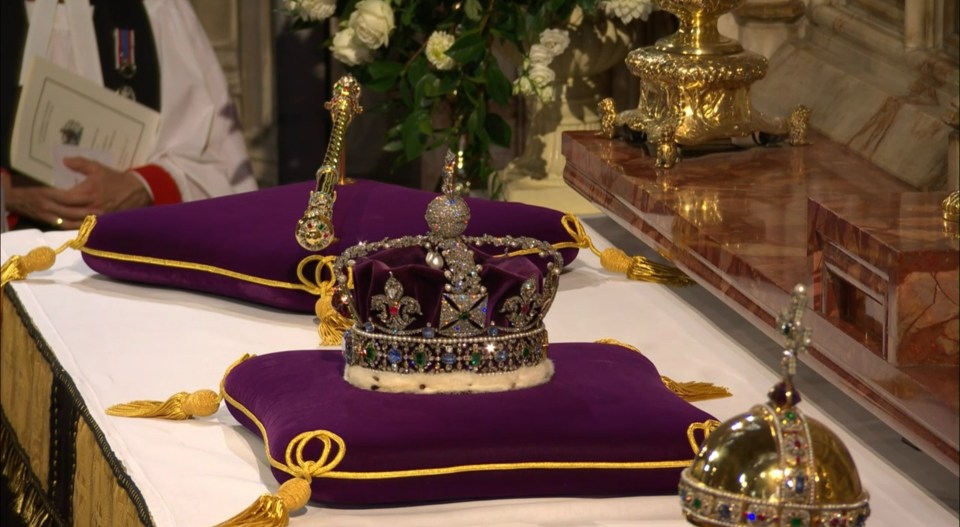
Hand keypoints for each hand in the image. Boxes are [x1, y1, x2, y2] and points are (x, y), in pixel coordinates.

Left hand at [4, 157, 151, 228]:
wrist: (137, 191)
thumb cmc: (116, 179)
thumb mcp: (98, 168)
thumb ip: (80, 163)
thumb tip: (63, 161)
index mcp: (89, 192)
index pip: (65, 197)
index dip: (52, 197)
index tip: (42, 194)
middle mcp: (92, 206)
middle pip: (68, 212)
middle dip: (54, 210)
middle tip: (41, 207)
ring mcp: (97, 216)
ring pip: (75, 222)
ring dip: (62, 221)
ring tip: (51, 217)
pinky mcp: (103, 222)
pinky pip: (85, 226)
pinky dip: (74, 226)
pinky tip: (66, 224)